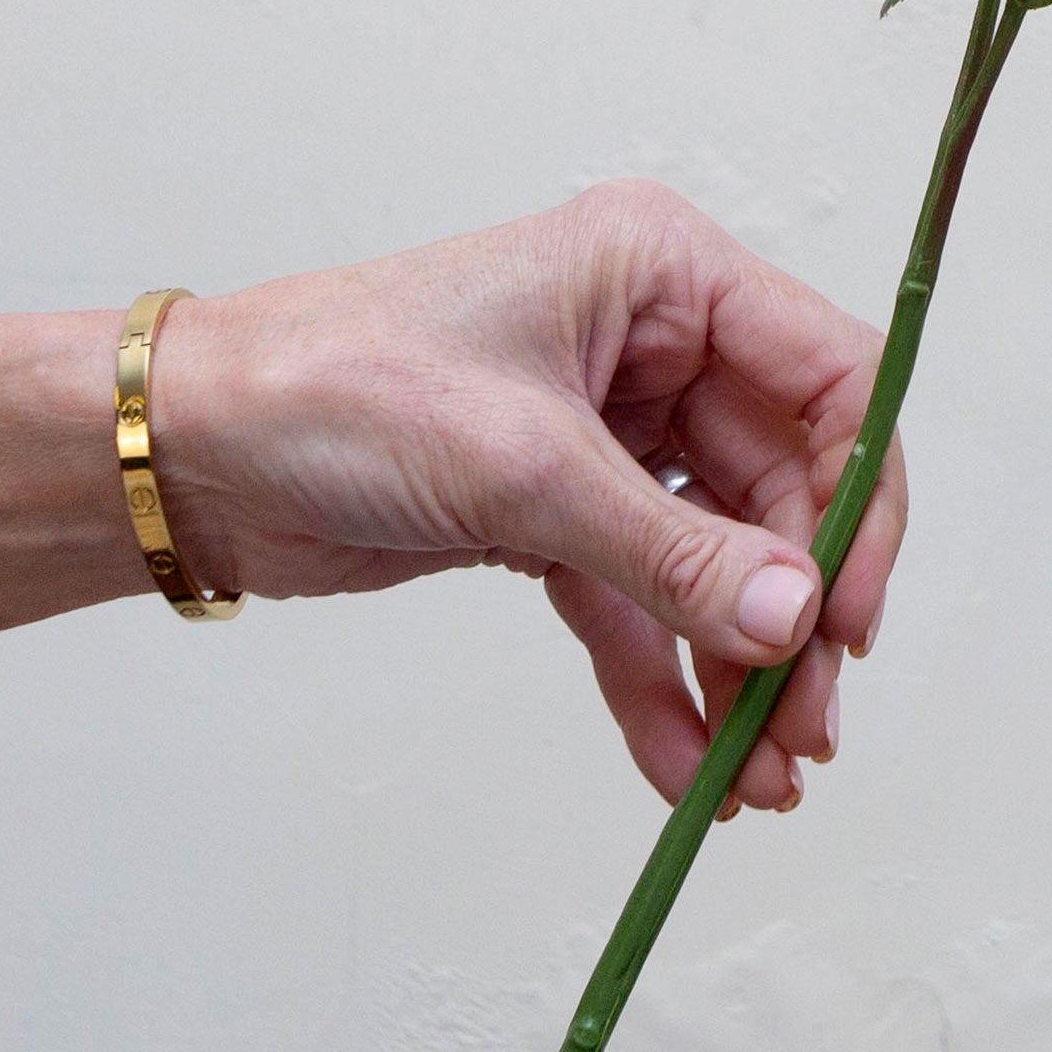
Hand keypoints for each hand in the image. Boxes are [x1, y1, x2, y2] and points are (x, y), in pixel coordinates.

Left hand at [152, 181, 906, 814]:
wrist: (193, 451)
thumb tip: (793, 619)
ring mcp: (607, 431)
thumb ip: (669, 550)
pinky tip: (681, 765)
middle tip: (801, 729)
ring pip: (717, 558)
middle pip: (782, 488)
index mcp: (659, 273)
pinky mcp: (555, 510)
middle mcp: (649, 341)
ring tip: (753, 779)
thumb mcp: (521, 467)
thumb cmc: (333, 389)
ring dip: (737, 667)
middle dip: (794, 615)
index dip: (858, 500)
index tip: (848, 617)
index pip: (828, 378)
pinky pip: (640, 601)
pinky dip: (662, 680)